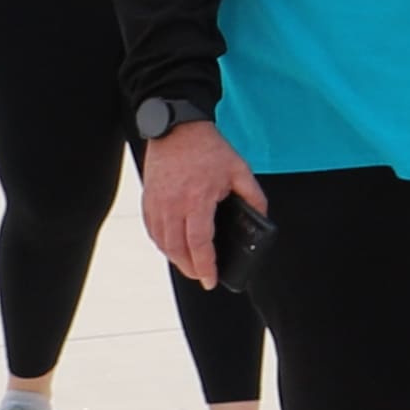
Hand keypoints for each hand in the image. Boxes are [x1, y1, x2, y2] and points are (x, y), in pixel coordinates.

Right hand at [137, 115, 261, 283]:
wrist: (177, 129)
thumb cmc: (209, 149)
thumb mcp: (240, 170)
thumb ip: (253, 196)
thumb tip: (261, 217)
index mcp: (198, 200)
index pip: (200, 243)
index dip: (206, 266)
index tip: (211, 280)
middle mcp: (173, 205)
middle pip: (178, 249)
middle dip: (191, 268)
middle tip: (203, 277)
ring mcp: (158, 203)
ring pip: (163, 242)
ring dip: (175, 258)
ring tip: (190, 266)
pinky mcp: (148, 198)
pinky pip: (152, 229)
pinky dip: (162, 243)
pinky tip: (173, 247)